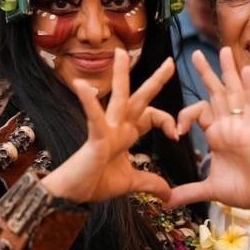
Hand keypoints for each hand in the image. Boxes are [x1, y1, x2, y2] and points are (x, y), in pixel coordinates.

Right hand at [41, 49, 177, 203]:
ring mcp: (106, 129)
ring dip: (120, 75)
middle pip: (140, 99)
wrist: (73, 195)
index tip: (176, 135)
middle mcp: (118, 126)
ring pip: (118, 98)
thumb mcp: (131, 183)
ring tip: (120, 53)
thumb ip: (150, 183)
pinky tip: (81, 85)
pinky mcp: (94, 137)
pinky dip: (88, 101)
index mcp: (127, 133)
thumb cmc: (95, 184)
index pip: (152, 116)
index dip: (168, 121)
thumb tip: (169, 195)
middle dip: (156, 80)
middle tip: (170, 62)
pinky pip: (93, 117)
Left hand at [165, 48, 249, 212]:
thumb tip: (166, 201)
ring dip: (228, 71)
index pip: (200, 112)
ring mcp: (242, 126)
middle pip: (217, 93)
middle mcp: (230, 126)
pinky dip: (249, 88)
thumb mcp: (209, 189)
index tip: (176, 132)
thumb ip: (188, 192)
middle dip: (206, 73)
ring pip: (234, 92)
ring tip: (223, 49)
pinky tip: (246, 71)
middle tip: (194, 53)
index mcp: (219, 135)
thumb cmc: (244, 191)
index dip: (184, 116)